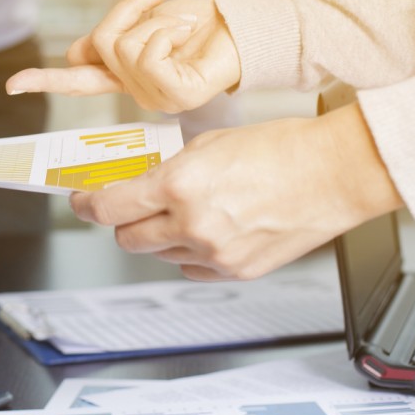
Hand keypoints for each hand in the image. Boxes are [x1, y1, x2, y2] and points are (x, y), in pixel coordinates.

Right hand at [6, 0, 240, 112]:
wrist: (244, 26)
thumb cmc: (198, 23)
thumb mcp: (144, 23)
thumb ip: (108, 38)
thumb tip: (74, 56)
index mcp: (125, 77)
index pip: (76, 80)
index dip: (42, 80)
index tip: (11, 86)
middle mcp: (137, 92)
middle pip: (101, 42)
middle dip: (128, 10)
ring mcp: (156, 98)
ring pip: (124, 46)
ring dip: (155, 19)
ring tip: (183, 23)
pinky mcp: (177, 97)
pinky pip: (148, 53)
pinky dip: (167, 31)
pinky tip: (188, 34)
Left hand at [70, 104, 403, 279]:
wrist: (333, 173)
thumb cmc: (280, 148)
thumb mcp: (207, 143)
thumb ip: (167, 170)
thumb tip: (138, 185)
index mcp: (179, 185)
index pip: (109, 208)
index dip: (86, 205)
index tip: (80, 200)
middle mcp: (192, 224)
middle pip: (128, 237)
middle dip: (122, 221)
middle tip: (128, 205)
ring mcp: (215, 253)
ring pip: (159, 254)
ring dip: (158, 235)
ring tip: (182, 210)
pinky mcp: (237, 270)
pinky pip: (192, 267)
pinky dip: (189, 252)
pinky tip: (206, 228)